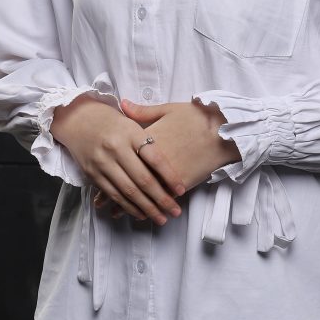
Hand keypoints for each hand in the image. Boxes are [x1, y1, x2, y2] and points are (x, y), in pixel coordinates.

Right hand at [49, 93, 185, 225]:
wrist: (77, 118)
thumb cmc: (111, 120)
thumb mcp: (132, 120)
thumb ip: (151, 137)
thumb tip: (176, 154)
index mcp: (130, 132)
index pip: (154, 158)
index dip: (169, 176)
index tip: (181, 190)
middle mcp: (116, 148)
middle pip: (143, 179)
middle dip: (161, 199)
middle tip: (175, 211)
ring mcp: (102, 162)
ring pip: (128, 191)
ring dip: (147, 208)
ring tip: (162, 218)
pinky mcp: (92, 174)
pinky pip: (113, 195)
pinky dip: (128, 207)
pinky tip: (141, 214)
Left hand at [94, 98, 240, 217]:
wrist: (223, 130)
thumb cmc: (196, 117)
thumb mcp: (168, 110)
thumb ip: (143, 112)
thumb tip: (124, 104)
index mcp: (144, 139)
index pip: (121, 158)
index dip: (108, 170)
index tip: (97, 177)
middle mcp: (150, 159)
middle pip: (126, 179)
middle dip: (112, 194)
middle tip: (100, 205)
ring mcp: (164, 174)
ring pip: (141, 193)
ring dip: (127, 204)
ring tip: (115, 213)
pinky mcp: (179, 183)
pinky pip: (158, 199)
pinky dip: (149, 207)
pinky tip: (140, 215)